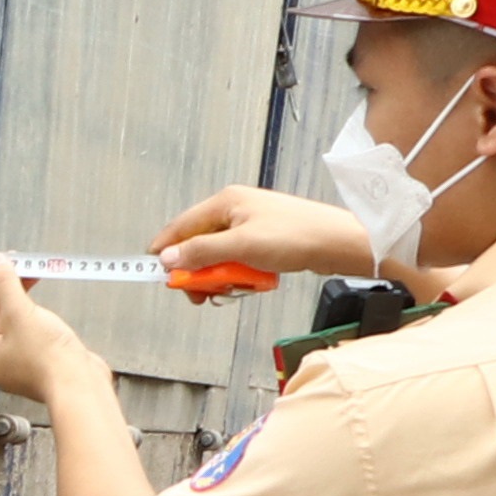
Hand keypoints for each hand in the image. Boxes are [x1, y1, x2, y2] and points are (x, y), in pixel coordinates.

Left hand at [0, 262, 103, 406]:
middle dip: (16, 290)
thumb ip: (5, 285)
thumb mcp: (20, 312)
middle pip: (4, 314)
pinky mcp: (47, 361)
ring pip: (23, 321)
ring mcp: (25, 362)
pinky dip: (44, 318)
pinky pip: (40, 331)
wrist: (81, 383)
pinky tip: (52, 313)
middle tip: (28, 268)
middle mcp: (2, 362)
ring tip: (40, 287)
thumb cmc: (48, 360)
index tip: (11, 262)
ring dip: (31, 303)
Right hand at [149, 182, 372, 291]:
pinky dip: (239, 273)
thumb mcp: (240, 246)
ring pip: (219, 254)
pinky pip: (239, 258)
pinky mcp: (266, 239)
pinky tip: (250, 282)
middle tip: (199, 292)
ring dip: (220, 274)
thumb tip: (169, 259)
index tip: (156, 273)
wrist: (339, 243)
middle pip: (199, 243)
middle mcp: (236, 209)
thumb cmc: (297, 235)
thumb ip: (200, 252)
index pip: (181, 226)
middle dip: (197, 270)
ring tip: (232, 288)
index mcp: (226, 202)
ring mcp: (252, 224)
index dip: (165, 250)